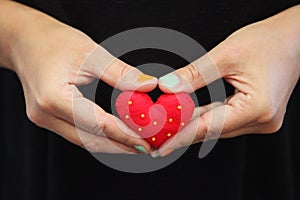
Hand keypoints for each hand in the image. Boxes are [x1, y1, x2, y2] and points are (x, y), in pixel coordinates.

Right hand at [1, 1, 156, 152]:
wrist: (26, 40)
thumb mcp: (91, 53)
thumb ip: (120, 73)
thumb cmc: (54, 41)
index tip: (148, 140)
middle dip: (122, 146)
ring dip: (112, 144)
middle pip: (91, 140)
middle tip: (148, 147)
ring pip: (85, 141)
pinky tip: (116, 135)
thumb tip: (148, 85)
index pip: (99, 125)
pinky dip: (100, 136)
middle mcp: (45, 115)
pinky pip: (78, 134)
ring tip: (136, 144)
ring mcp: (44, 119)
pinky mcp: (48, 119)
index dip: (126, 135)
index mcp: (54, 98)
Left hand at [156, 5, 299, 155]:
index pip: (209, 128)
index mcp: (257, 109)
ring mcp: (262, 120)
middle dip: (184, 131)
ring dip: (194, 124)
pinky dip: (207, 117)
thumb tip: (167, 87)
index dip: (181, 137)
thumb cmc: (267, 41)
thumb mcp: (226, 55)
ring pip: (218, 126)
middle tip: (158, 135)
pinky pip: (225, 119)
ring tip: (168, 125)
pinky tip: (189, 115)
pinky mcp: (258, 115)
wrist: (293, 37)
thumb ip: (194, 75)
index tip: (161, 147)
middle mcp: (262, 121)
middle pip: (213, 130)